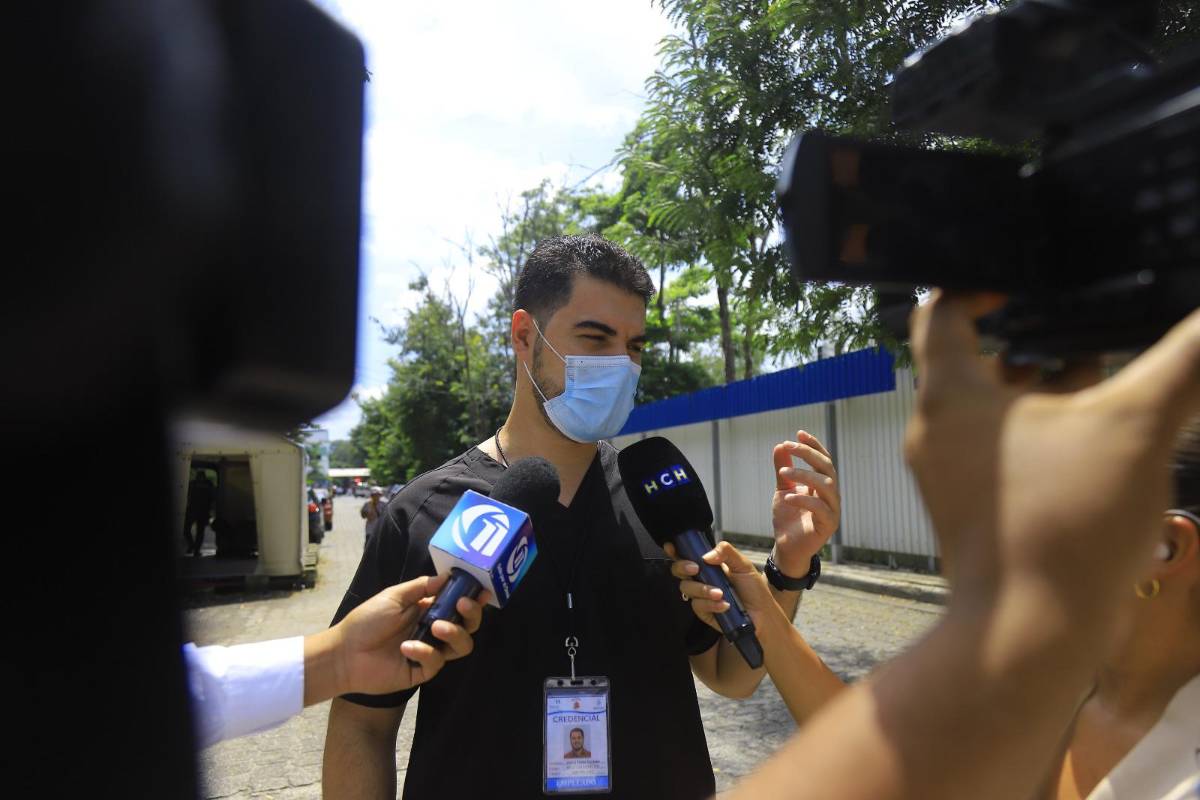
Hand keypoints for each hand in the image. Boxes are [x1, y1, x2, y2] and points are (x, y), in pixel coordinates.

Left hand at [324, 574, 488, 697]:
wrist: (344, 653)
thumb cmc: (365, 621)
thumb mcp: (393, 596)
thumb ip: (421, 586)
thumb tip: (447, 576)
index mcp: (427, 609)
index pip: (458, 604)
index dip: (473, 598)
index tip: (482, 591)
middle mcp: (433, 630)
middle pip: (467, 625)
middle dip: (472, 614)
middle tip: (463, 604)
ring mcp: (429, 651)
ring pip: (461, 646)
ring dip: (455, 633)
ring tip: (437, 627)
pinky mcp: (421, 671)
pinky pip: (436, 663)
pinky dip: (425, 652)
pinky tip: (407, 648)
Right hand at [667, 541, 787, 638]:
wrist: (762, 614)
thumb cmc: (753, 589)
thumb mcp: (743, 565)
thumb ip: (726, 553)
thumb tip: (706, 555)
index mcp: (709, 565)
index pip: (688, 554)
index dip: (676, 550)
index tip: (671, 546)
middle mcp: (701, 579)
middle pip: (679, 570)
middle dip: (682, 566)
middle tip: (695, 568)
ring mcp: (701, 596)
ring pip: (686, 588)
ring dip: (702, 589)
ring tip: (721, 593)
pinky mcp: (703, 612)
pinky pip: (697, 605)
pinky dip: (711, 604)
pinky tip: (725, 605)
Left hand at [771, 430, 839, 575]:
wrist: (787, 547)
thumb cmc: (788, 518)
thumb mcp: (782, 489)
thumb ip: (782, 470)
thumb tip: (780, 446)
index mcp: (822, 485)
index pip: (823, 460)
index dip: (814, 445)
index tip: (799, 433)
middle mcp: (831, 495)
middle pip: (827, 468)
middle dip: (808, 454)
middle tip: (789, 445)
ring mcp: (832, 510)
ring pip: (826, 485)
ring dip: (804, 475)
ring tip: (783, 473)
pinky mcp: (828, 526)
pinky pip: (820, 509)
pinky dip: (804, 500)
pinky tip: (788, 498)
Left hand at [906, 292, 1199, 624]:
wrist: (1031, 633)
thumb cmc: (1065, 525)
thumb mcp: (1136, 426)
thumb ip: (1185, 361)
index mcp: (950, 395)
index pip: (938, 312)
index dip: (976, 286)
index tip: (1022, 279)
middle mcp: (935, 430)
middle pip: (971, 360)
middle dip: (1030, 340)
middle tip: (1082, 323)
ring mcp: (949, 473)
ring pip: (991, 409)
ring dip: (1042, 389)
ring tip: (1102, 374)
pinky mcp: (972, 508)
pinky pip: (999, 450)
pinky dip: (1040, 433)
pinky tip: (1096, 436)